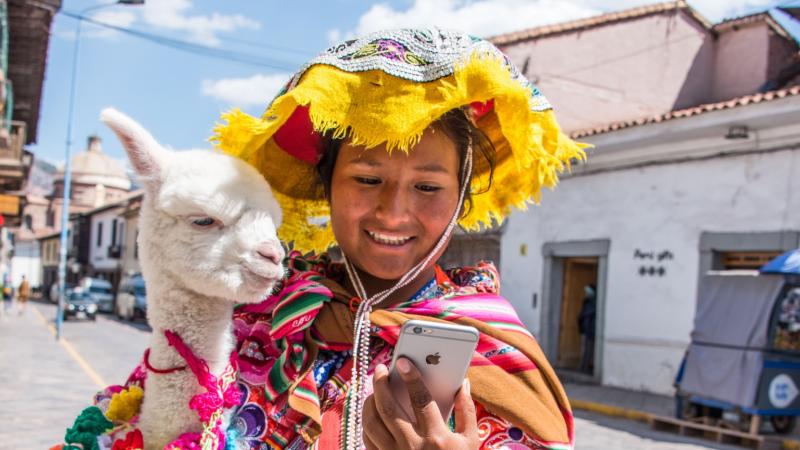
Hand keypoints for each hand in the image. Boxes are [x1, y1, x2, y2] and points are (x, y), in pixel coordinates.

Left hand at [362, 358, 478, 449]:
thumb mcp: (470, 442)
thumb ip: (468, 411)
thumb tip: (463, 383)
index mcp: (437, 438)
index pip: (421, 400)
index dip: (412, 377)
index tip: (403, 361)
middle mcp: (413, 447)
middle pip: (388, 408)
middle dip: (382, 383)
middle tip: (382, 369)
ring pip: (372, 422)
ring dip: (370, 401)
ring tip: (376, 388)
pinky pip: (368, 439)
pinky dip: (368, 422)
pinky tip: (373, 412)